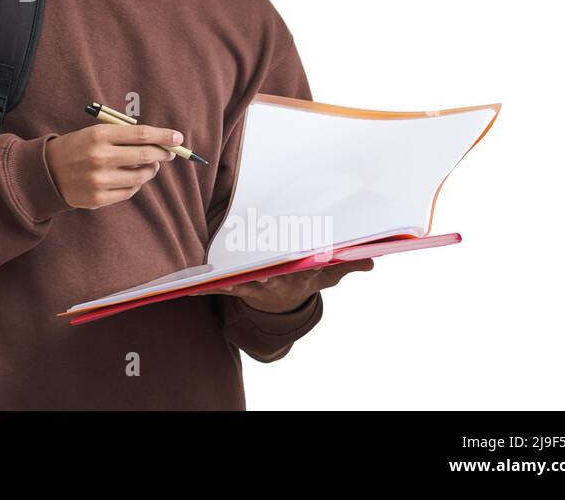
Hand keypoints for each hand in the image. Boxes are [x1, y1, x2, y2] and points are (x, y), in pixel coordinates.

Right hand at [45, 122, 181, 209]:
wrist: (47, 172)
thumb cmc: (77, 148)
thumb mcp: (95, 133)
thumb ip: (123, 136)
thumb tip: (158, 142)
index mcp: (99, 135)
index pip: (141, 134)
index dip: (163, 136)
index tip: (178, 138)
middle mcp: (100, 157)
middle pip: (145, 155)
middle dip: (162, 154)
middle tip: (169, 153)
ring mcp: (99, 180)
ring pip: (140, 176)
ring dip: (150, 171)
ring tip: (149, 166)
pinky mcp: (98, 198)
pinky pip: (129, 191)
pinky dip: (136, 184)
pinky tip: (132, 178)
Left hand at [213, 258, 374, 312]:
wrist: (282, 304)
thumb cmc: (303, 279)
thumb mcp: (326, 275)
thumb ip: (345, 266)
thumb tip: (372, 260)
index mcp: (298, 275)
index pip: (301, 268)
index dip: (302, 265)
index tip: (306, 261)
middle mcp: (277, 281)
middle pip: (270, 276)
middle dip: (265, 274)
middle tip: (258, 273)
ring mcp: (257, 287)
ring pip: (243, 283)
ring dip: (230, 282)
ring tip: (217, 280)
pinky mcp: (238, 289)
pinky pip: (221, 289)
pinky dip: (207, 288)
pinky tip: (192, 287)